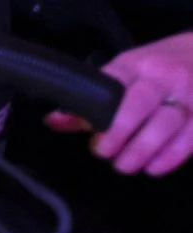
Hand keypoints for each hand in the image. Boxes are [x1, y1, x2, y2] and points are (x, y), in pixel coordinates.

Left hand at [47, 31, 192, 175]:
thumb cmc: (159, 68)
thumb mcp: (125, 72)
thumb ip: (91, 99)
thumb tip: (54, 120)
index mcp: (136, 65)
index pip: (113, 82)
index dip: (98, 109)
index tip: (88, 131)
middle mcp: (164, 78)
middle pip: (139, 103)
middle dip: (118, 131)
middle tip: (103, 152)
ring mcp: (188, 96)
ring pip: (167, 123)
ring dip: (143, 149)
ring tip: (125, 165)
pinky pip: (190, 138)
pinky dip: (171, 156)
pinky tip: (154, 167)